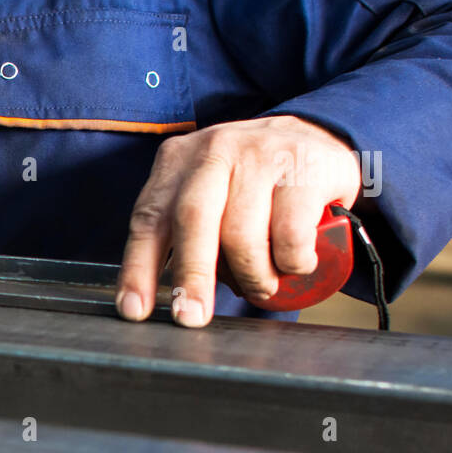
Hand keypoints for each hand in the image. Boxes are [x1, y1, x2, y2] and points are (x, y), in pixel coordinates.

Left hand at [115, 115, 360, 326]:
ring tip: (262, 285)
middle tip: (191, 316)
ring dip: (252, 276)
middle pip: (193, 219)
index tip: (135, 309)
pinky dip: (292, 263)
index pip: (149, 218)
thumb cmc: (250, 181)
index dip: (138, 268)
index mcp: (178, 161)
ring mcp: (260, 155)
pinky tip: (296, 263)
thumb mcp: (208, 194)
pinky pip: (291, 235)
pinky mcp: (304, 168)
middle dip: (190, 276)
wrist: (316, 136)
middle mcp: (214, 152)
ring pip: (243, 235)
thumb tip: (175, 298)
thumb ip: (183, 233)